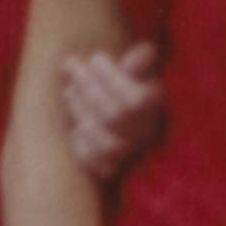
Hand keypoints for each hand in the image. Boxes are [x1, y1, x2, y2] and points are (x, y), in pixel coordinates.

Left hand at [59, 42, 169, 184]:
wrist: (129, 113)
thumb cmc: (133, 80)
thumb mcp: (144, 65)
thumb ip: (143, 58)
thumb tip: (134, 62)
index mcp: (156, 106)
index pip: (135, 99)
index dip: (111, 78)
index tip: (95, 58)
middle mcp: (146, 133)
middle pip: (114, 116)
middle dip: (87, 87)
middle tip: (70, 64)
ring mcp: (129, 152)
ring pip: (104, 143)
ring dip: (80, 112)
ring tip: (68, 90)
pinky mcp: (109, 167)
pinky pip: (94, 164)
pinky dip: (80, 145)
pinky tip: (74, 124)